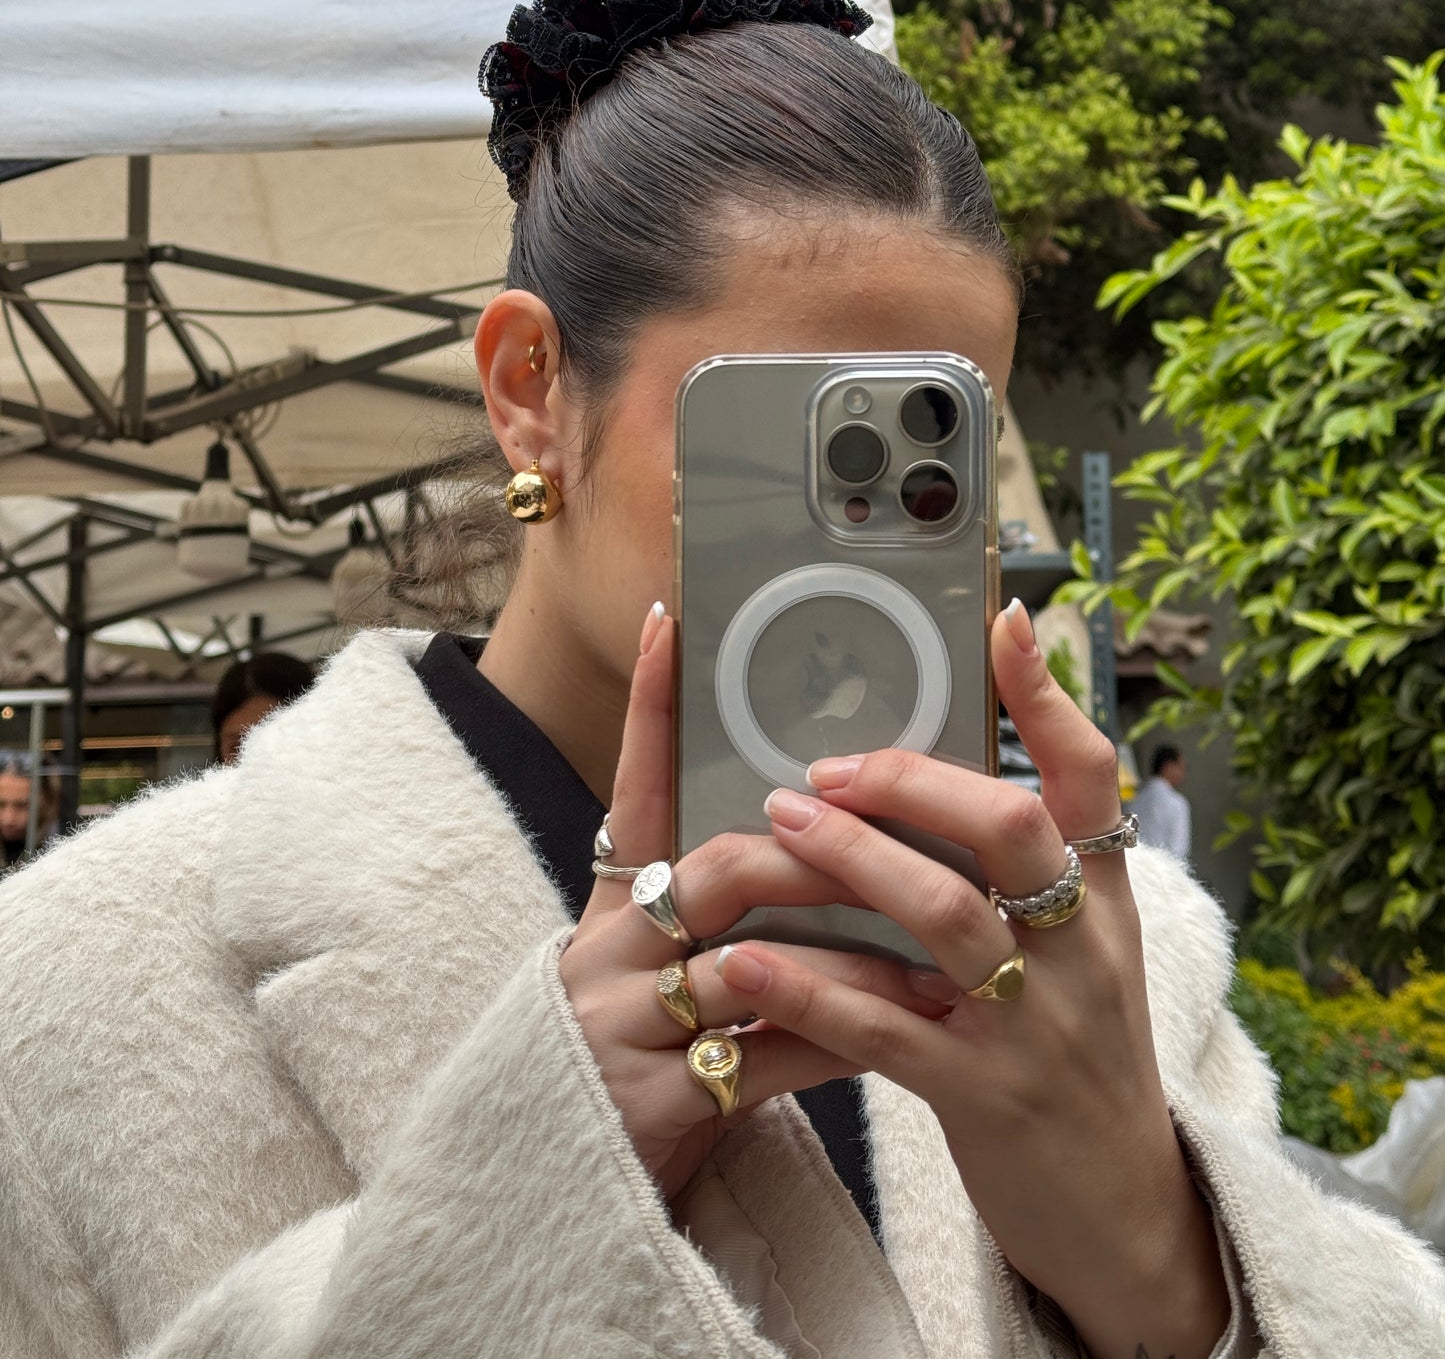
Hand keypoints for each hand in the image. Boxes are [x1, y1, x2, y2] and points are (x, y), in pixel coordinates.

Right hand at [558, 605, 951, 1202]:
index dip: (648, 708)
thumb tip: (827, 836)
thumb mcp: (665, 980)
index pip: (635, 791)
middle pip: (718, 870)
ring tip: (942, 959)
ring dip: (859, 959)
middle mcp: (609, 957)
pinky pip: (769, 1061)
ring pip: (757, 965)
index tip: (670, 623)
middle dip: (819, 855)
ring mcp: (623, 1029)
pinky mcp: (651, 1105)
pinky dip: (845, 1044)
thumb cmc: (653, 1068)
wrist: (574, 1204)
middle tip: (899, 843)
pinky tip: (903, 1039)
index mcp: (614, 914)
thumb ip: (726, 915)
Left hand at [712, 601, 1230, 1358]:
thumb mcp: (1085, 949)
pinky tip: (743, 957)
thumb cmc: (1078, 1050)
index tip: (998, 618)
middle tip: (824, 763)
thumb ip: (1037, 865)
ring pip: (940, 916)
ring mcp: (1035, 1023)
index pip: (1089, 775)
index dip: (1046, 694)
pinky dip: (807, 985)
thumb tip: (956, 770)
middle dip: (910, 780)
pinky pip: (881, 1027)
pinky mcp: (981, 1095)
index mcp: (1105, 897)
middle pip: (1006, 827)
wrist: (1121, 1208)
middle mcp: (1082, 948)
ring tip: (776, 820)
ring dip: (849, 859)